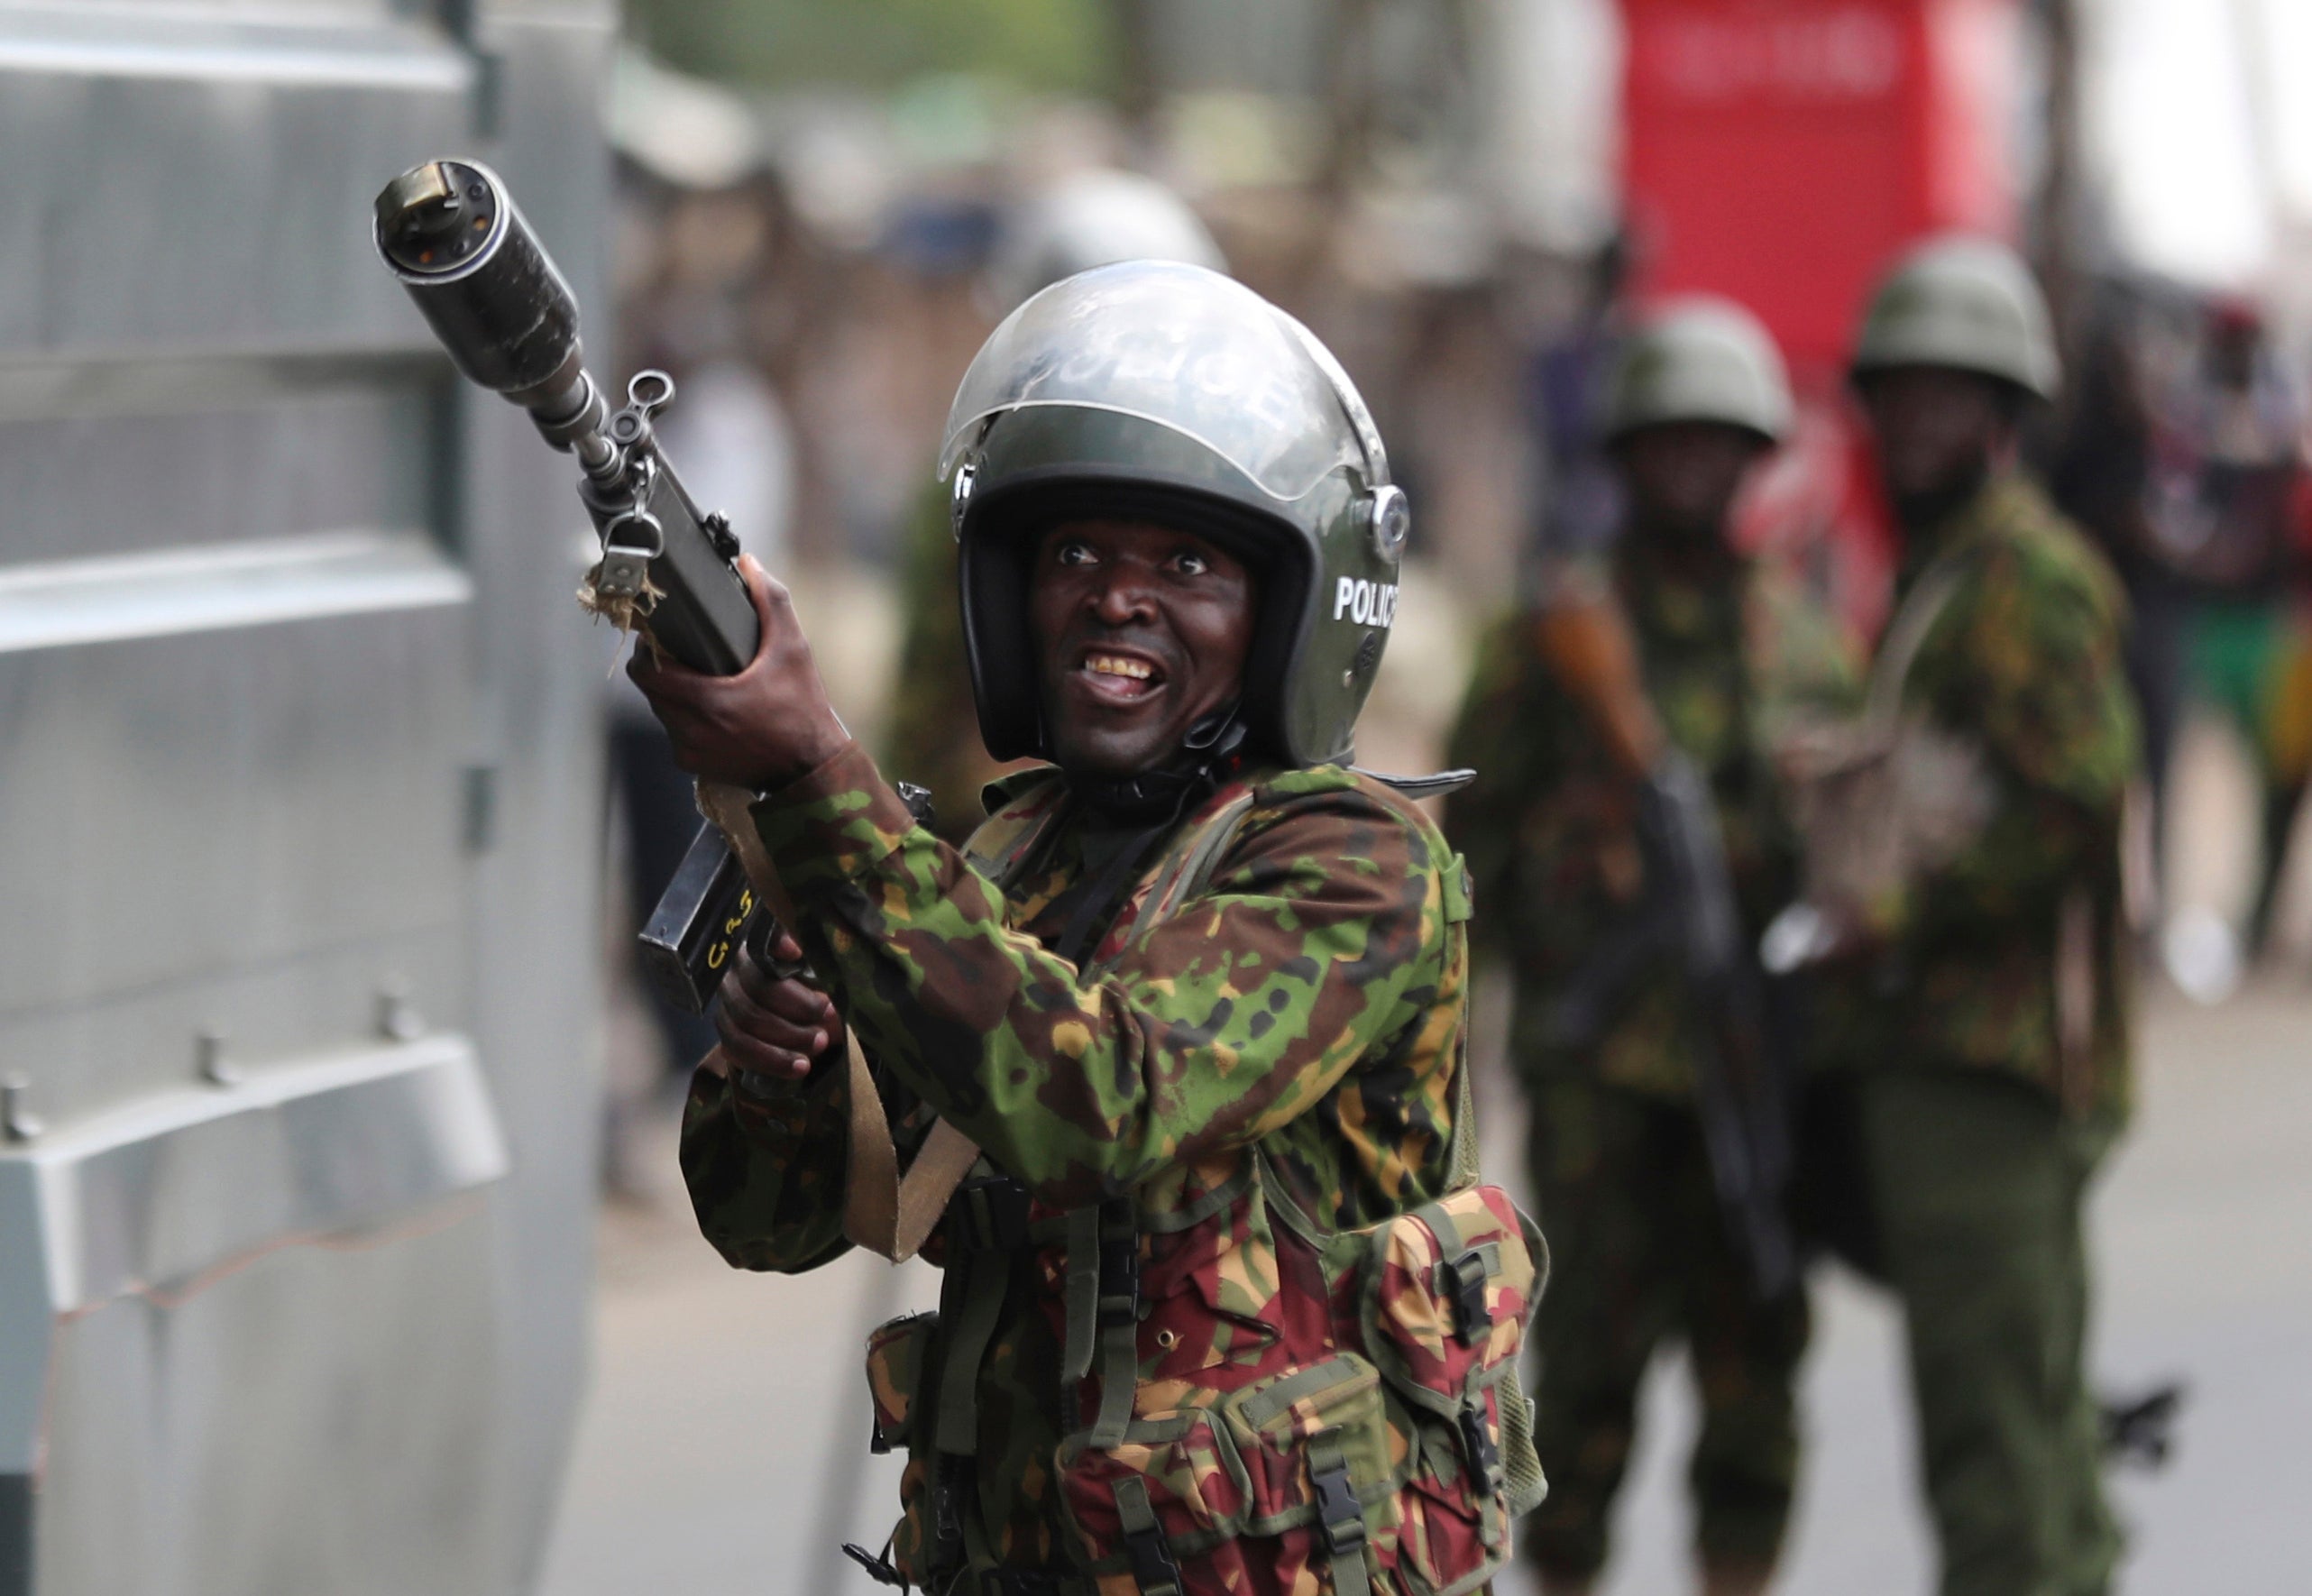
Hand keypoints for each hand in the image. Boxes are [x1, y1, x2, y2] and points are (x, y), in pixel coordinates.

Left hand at [628, 555, 850, 790]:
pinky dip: (686, 719)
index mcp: (706, 700)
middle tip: (686, 655)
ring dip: (673, 693)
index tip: (665, 639)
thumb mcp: (793, 649)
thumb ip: (771, 601)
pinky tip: (713, 711)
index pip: (644, 670)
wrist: (813, 769)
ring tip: (702, 680)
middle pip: (649, 688)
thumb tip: (749, 564)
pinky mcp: (693, 765)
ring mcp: (688, 751)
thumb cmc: (804, 710)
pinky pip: (675, 733)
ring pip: (661, 710)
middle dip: (662, 668)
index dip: (649, 650)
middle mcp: (690, 729)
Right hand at [715, 930, 841, 1082]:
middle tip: (829, 1016)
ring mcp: (726, 1003)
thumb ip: (824, 976)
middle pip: (757, 987)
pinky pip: (738, 1051)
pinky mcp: (726, 1034)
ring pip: (745, 1023)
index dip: (775, 942)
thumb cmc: (812, 991)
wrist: (798, 1024)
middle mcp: (735, 971)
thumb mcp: (820, 977)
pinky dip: (771, 1062)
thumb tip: (832, 997)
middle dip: (798, 1006)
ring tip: (820, 1045)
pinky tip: (799, 1068)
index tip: (797, 951)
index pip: (761, 937)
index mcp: (759, 946)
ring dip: (787, 1039)